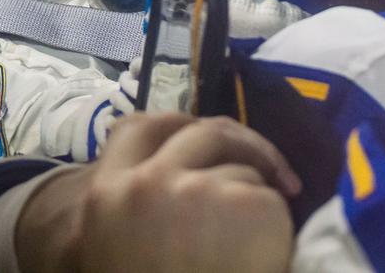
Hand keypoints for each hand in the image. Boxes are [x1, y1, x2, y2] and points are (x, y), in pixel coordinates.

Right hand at [17, 113, 298, 272]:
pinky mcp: (244, 205)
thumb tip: (185, 168)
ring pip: (242, 167)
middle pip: (203, 132)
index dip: (179, 127)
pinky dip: (278, 225)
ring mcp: (196, 190)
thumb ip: (140, 201)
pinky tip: (265, 258)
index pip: (138, 126)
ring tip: (252, 243)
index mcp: (106, 194)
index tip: (206, 141)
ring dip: (257, 195)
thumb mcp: (123, 245)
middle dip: (242, 146)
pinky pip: (271, 199)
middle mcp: (146, 182)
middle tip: (272, 171)